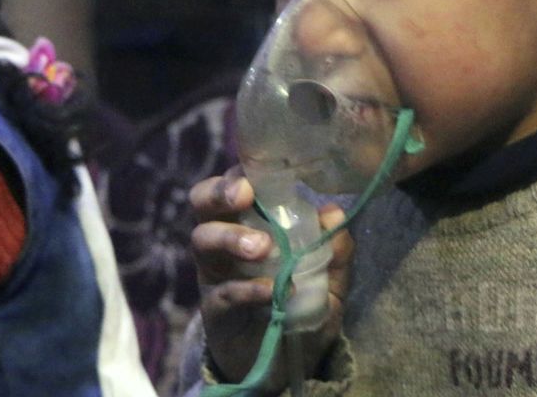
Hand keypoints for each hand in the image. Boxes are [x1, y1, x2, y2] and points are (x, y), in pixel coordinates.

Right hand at [189, 166, 352, 388]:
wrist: (283, 363)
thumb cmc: (299, 305)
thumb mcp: (328, 278)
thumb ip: (334, 249)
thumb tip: (335, 213)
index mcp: (246, 222)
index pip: (232, 184)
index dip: (238, 173)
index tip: (256, 175)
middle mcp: (222, 240)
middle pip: (201, 202)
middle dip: (219, 192)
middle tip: (245, 196)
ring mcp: (214, 274)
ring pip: (203, 241)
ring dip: (231, 237)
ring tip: (262, 247)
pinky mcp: (215, 311)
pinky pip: (222, 292)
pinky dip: (248, 288)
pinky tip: (272, 290)